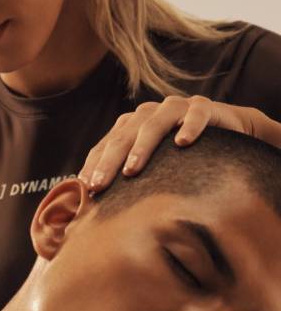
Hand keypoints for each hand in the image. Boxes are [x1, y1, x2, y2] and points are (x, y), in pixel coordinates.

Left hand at [79, 95, 280, 191]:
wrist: (226, 132)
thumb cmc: (182, 157)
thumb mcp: (154, 167)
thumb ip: (130, 177)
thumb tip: (97, 204)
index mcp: (132, 124)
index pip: (108, 144)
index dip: (94, 164)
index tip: (85, 189)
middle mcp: (150, 113)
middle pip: (124, 135)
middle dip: (109, 161)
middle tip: (98, 185)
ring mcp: (176, 107)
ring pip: (154, 124)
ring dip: (142, 147)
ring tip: (131, 169)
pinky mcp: (204, 106)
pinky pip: (196, 114)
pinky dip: (190, 126)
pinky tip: (184, 143)